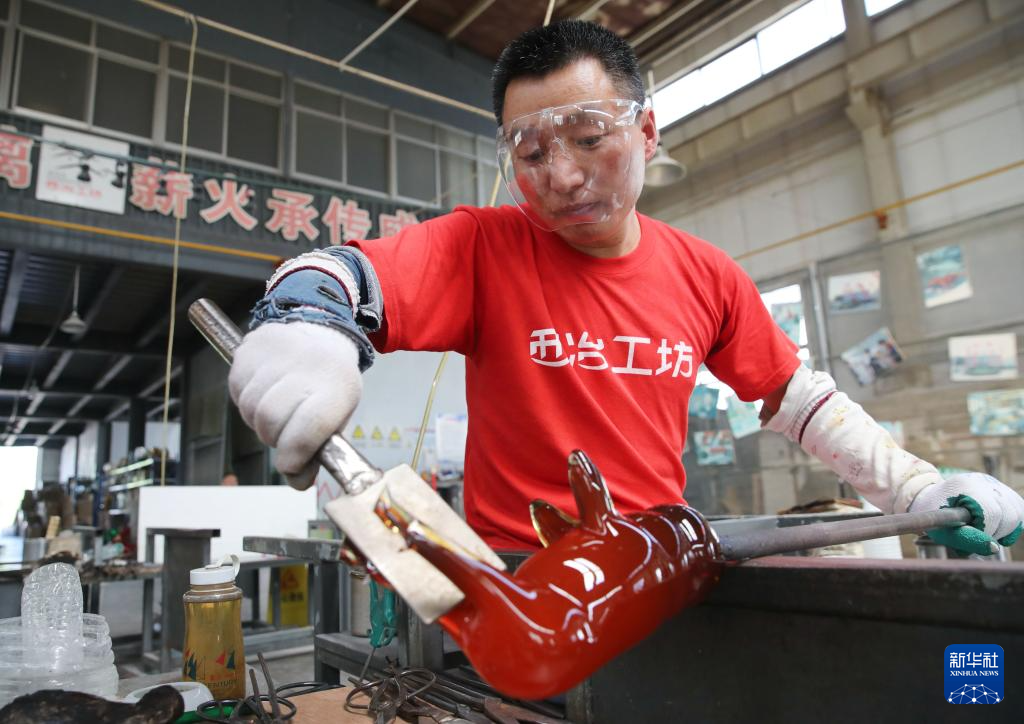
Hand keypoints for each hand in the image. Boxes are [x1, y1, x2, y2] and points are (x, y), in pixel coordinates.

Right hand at [229, 322, 361, 489]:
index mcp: (337, 387)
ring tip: (275, 413)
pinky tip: (263, 394)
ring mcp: (277, 353)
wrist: (321, 337)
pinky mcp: (251, 348)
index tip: (292, 465)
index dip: (296, 454)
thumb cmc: (330, 387)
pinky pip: (237, 391)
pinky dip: (245, 402)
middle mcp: (308, 365)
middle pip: (272, 419)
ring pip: (251, 407)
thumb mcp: (338, 418)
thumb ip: (320, 453)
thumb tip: (298, 482)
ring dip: (258, 422)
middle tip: (284, 435)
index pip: (310, 427)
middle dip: (274, 439)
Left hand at [909, 473, 1023, 555]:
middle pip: (1009, 514)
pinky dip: (1011, 524)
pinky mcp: (1001, 489)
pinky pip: (1019, 509)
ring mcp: (993, 483)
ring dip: (1004, 529)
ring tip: (984, 531)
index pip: (992, 513)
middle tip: (977, 536)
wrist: (930, 499)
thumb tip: (995, 548)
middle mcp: (982, 480)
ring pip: (1017, 513)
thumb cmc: (934, 517)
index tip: (974, 536)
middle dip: (996, 532)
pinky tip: (996, 528)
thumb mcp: (943, 529)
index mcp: (965, 485)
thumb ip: (966, 539)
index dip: (987, 531)